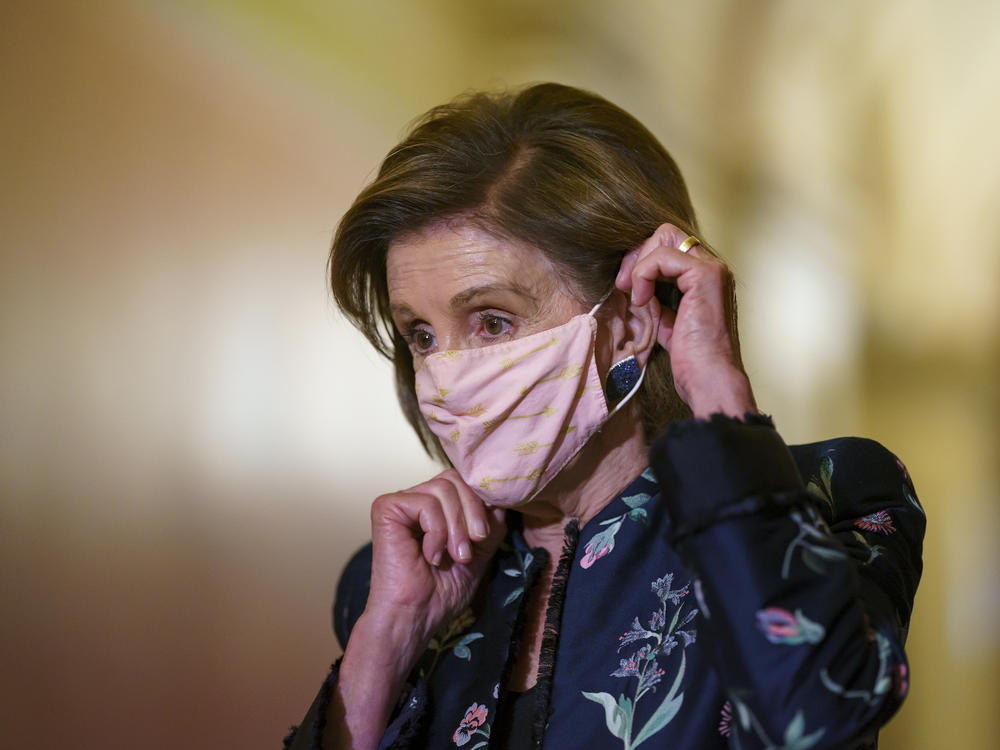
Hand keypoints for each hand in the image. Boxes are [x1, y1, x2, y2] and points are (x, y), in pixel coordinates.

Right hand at [365, 469, 506, 644]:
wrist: (414, 618)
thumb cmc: (441, 593)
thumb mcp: (478, 554)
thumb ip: (489, 525)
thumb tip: (500, 498)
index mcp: (436, 508)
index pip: (464, 482)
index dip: (481, 502)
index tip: (484, 536)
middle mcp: (416, 500)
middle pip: (455, 479)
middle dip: (473, 511)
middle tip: (473, 546)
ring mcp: (401, 503)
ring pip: (443, 488)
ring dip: (457, 526)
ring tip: (455, 556)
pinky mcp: (386, 509)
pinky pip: (426, 503)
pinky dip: (437, 531)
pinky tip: (430, 556)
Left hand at [616, 223, 756, 418]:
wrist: (708, 379)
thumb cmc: (691, 360)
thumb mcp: (669, 323)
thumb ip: (660, 300)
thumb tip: (638, 287)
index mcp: (706, 277)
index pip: (670, 246)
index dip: (643, 260)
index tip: (627, 287)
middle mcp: (713, 267)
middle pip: (667, 233)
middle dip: (638, 254)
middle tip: (624, 284)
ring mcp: (712, 269)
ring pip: (665, 237)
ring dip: (639, 263)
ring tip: (634, 294)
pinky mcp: (705, 276)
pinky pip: (663, 257)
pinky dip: (644, 274)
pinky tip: (643, 300)